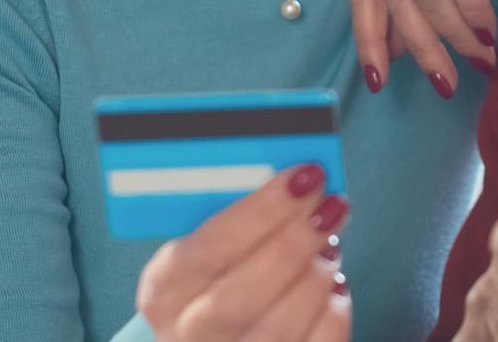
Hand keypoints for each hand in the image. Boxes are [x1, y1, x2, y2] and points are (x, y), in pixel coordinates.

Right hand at [136, 164, 351, 341]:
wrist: (222, 329)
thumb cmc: (222, 267)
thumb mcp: (209, 235)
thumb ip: (239, 208)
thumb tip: (295, 171)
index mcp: (164, 287)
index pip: (209, 249)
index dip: (261, 210)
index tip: (304, 176)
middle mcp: (187, 334)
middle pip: (240, 295)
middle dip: (295, 241)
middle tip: (331, 203)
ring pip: (280, 326)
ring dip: (317, 275)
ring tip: (328, 240)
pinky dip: (333, 308)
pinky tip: (331, 283)